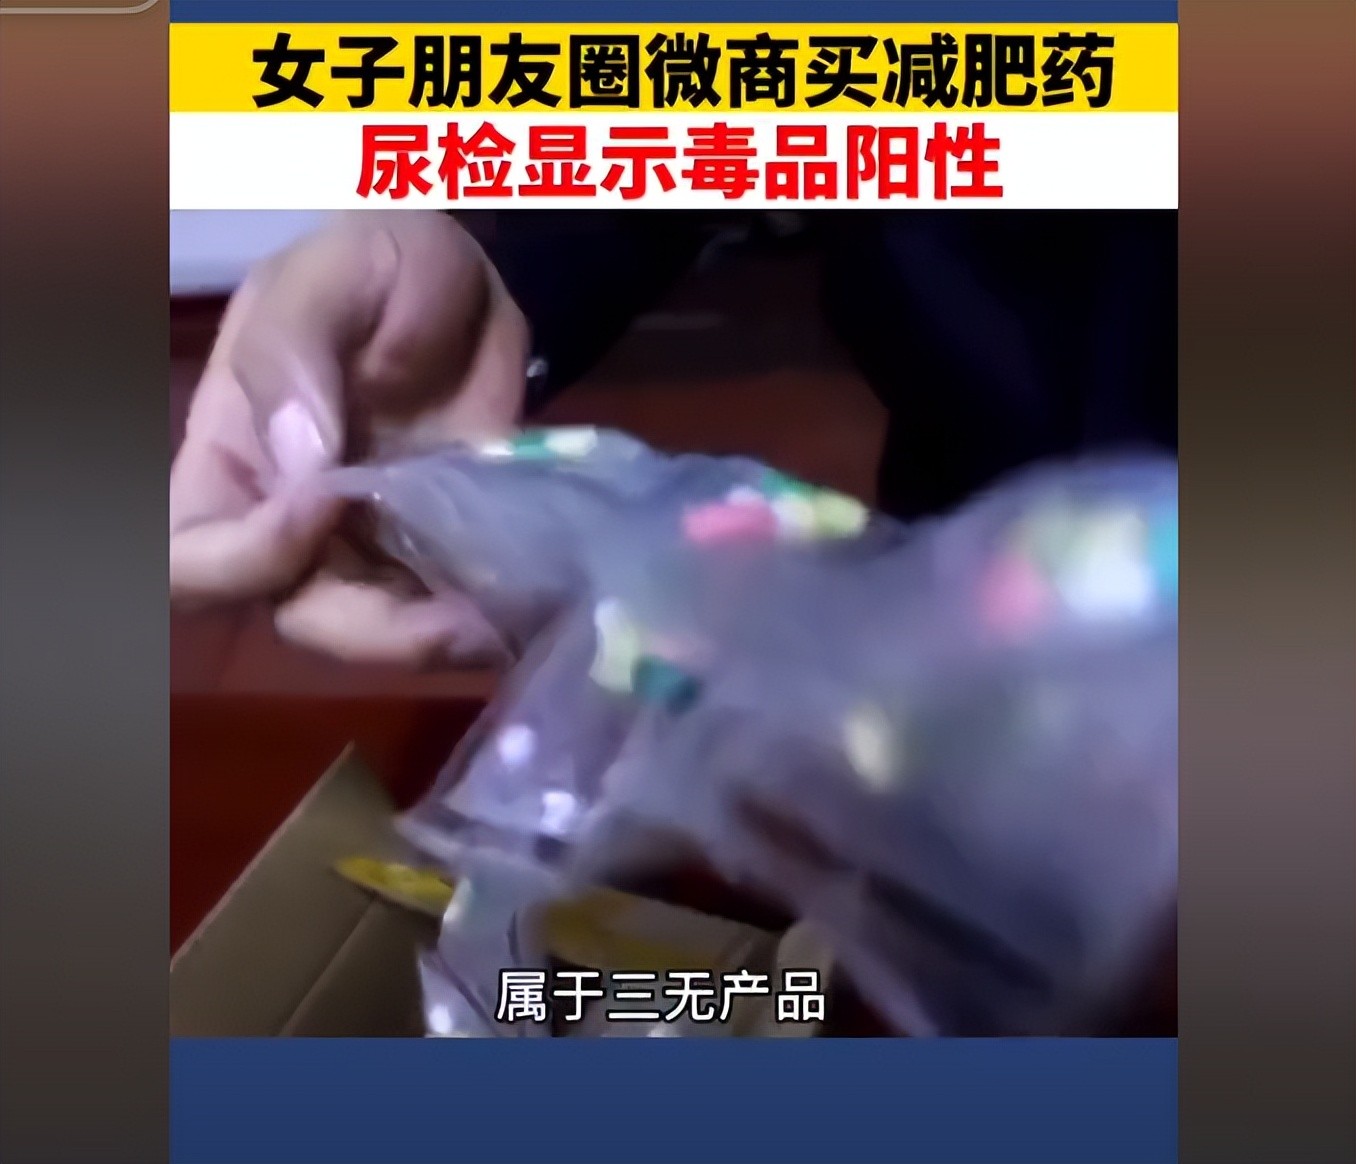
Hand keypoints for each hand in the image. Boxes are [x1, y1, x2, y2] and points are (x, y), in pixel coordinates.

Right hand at [170, 211, 527, 665]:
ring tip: (503, 618)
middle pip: (300, 617)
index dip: (245, 558)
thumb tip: (301, 460)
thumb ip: (294, 354)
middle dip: (372, 631)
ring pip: (385, 633)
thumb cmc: (373, 266)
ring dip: (440, 638)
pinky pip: (451, 610)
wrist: (468, 283)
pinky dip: (487, 618)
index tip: (323, 503)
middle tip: (451, 613)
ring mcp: (371, 546)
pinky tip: (529, 604)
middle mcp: (292, 524)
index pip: (191, 555)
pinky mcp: (442, 552)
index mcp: (232, 462)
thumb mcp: (326, 278)